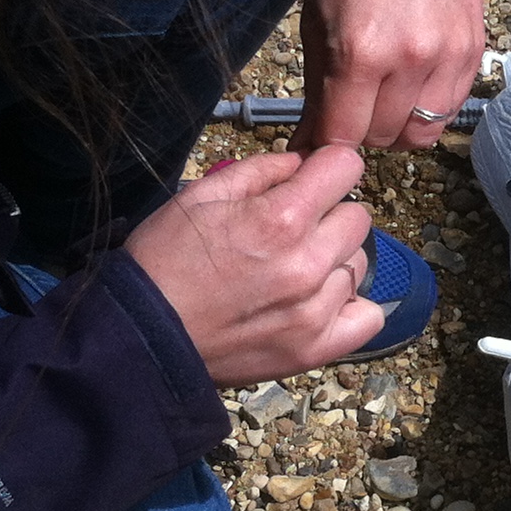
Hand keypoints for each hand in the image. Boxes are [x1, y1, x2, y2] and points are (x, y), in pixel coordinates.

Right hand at [126, 147, 384, 386]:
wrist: (143, 335)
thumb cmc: (164, 260)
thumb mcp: (202, 195)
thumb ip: (261, 171)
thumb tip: (302, 162)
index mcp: (280, 218)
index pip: (346, 167)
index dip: (328, 168)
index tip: (312, 180)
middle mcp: (307, 263)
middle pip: (358, 217)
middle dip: (329, 214)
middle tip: (292, 230)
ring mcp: (315, 310)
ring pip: (358, 263)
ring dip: (333, 261)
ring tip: (292, 270)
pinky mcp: (315, 348)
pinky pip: (367, 317)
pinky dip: (349, 306)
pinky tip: (319, 301)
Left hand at [293, 0, 485, 154]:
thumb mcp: (316, 16)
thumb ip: (316, 86)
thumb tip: (307, 143)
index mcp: (359, 51)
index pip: (341, 135)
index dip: (323, 143)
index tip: (316, 140)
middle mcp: (409, 61)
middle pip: (381, 138)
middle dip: (358, 130)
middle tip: (348, 105)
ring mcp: (448, 58)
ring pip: (420, 133)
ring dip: (395, 126)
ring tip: (382, 99)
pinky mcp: (474, 52)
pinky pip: (449, 109)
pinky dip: (426, 108)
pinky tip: (411, 84)